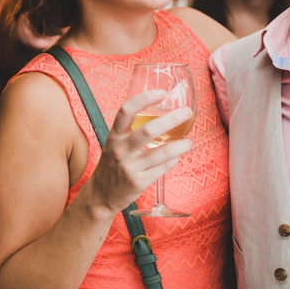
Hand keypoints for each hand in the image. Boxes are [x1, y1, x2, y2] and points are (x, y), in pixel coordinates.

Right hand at [80, 90, 193, 214]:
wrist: (100, 195)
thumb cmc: (112, 165)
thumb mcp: (114, 144)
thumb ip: (131, 132)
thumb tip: (162, 117)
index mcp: (114, 136)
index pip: (126, 111)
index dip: (144, 99)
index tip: (162, 93)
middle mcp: (120, 150)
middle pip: (149, 130)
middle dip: (172, 119)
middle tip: (187, 112)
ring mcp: (130, 167)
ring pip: (163, 152)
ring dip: (181, 145)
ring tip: (189, 141)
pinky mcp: (139, 182)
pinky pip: (163, 168)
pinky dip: (174, 160)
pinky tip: (176, 157)